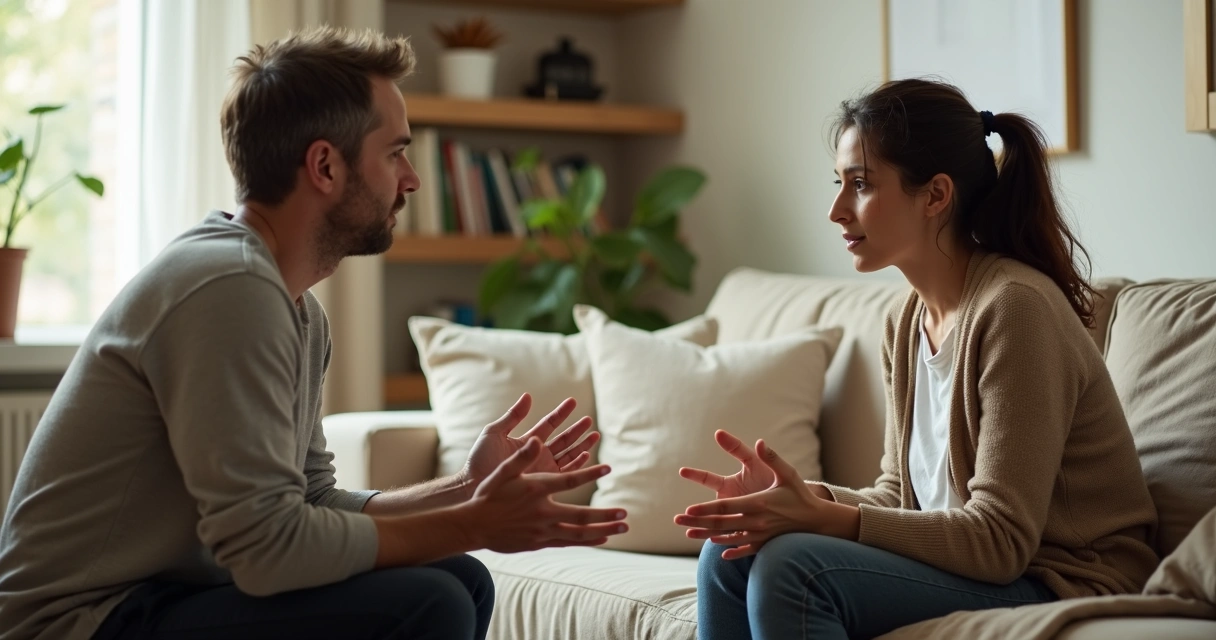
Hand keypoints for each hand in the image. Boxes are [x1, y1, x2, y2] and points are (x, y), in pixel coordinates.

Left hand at [463, 394, 599, 490]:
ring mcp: (541, 469)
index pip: (549, 424)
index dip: (561, 413)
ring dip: (582, 445)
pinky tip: (586, 455)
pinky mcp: (544, 483)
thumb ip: (512, 416)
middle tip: (589, 420)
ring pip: (568, 455)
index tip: (573, 401)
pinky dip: (577, 464)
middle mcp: (537, 454)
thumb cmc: (480, 461)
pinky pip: (565, 472)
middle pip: (562, 440)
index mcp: (526, 441)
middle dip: (577, 430)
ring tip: (595, 435)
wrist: (474, 487)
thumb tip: (528, 396)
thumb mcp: (494, 433)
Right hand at [467, 437, 627, 552]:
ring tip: (623, 527)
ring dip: (603, 529)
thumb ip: (522, 456)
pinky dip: (587, 540)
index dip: (590, 473)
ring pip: (579, 533)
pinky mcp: (539, 542)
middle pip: (581, 515)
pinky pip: (568, 542)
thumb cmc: (488, 494)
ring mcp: (542, 530)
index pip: (570, 480)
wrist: (474, 525)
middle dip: (605, 514)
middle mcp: (543, 512)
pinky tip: (602, 538)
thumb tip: (536, 438)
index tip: (607, 468)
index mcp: (537, 489)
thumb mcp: (503, 471)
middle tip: (625, 513)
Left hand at [674, 439, 838, 559]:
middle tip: (678, 520)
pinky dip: (731, 550)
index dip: (706, 508)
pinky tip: (719, 551)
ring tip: (688, 534)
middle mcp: (756, 521)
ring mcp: (760, 534)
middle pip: (721, 523)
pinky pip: (744, 549)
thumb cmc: (801, 494)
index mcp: (758, 503)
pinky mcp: (765, 543)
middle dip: (698, 521)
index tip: (688, 509)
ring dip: (706, 535)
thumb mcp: (788, 473)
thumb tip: (759, 442)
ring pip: (728, 537)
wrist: (818, 520)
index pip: (726, 506)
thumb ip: (771, 458)